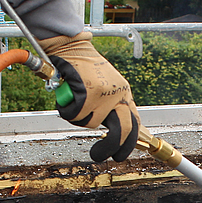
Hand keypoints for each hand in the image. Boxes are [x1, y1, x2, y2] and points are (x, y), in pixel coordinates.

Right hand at [40, 31, 141, 161]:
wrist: (72, 47)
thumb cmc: (85, 69)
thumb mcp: (107, 88)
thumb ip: (111, 107)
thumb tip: (115, 132)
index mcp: (125, 94)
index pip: (135, 124)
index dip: (129, 143)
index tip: (119, 155)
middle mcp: (119, 94)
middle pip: (121, 131)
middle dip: (108, 148)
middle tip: (97, 155)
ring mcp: (105, 94)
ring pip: (90, 123)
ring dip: (77, 117)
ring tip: (73, 101)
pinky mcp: (89, 92)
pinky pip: (75, 114)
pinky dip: (66, 109)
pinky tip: (66, 96)